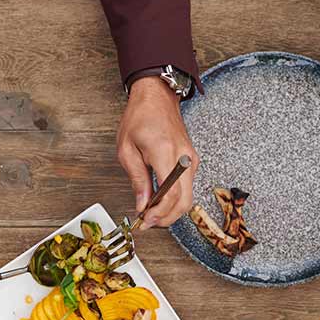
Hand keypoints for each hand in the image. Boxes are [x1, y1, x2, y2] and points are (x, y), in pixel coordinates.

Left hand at [117, 77, 197, 226]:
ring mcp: (191, 160)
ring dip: (171, 210)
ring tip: (152, 213)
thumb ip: (137, 179)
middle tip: (149, 222)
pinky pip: (187, 187)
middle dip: (167, 218)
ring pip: (188, 197)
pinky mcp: (192, 161)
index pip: (171, 194)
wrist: (157, 96)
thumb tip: (142, 205)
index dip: (159, 213)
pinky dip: (175, 198)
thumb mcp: (127, 149)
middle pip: (185, 201)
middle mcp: (184, 158)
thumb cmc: (141, 116)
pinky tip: (160, 200)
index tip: (145, 220)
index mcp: (165, 153)